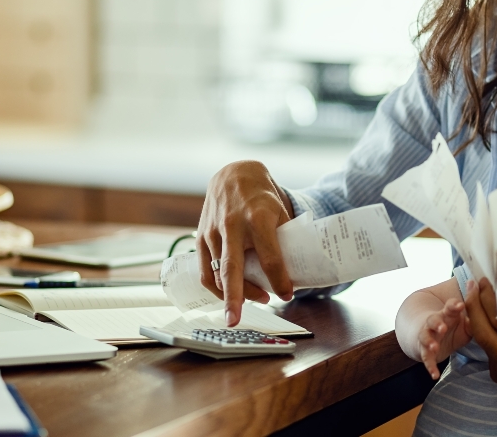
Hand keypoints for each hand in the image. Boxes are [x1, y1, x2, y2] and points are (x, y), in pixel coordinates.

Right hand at [197, 161, 294, 325]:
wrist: (233, 174)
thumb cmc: (261, 196)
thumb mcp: (280, 211)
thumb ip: (285, 240)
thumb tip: (296, 273)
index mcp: (257, 217)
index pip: (269, 256)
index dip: (279, 279)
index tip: (288, 293)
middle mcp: (232, 224)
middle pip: (233, 267)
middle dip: (235, 296)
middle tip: (236, 320)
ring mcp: (213, 231)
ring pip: (219, 273)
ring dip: (234, 293)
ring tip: (253, 301)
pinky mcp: (201, 237)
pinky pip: (205, 270)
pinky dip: (216, 287)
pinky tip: (229, 295)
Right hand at [417, 298, 471, 378]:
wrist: (432, 336)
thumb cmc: (453, 328)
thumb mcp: (465, 325)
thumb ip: (474, 323)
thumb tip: (489, 322)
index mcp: (447, 314)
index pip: (449, 306)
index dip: (454, 305)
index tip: (460, 306)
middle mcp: (435, 323)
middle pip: (433, 320)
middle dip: (437, 324)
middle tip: (443, 328)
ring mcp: (428, 336)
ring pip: (425, 337)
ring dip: (429, 342)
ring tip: (434, 347)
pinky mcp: (425, 351)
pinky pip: (426, 358)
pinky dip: (429, 366)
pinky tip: (435, 375)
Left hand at [464, 279, 496, 402]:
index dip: (490, 300)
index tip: (485, 283)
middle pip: (485, 334)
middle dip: (474, 307)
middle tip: (472, 286)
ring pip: (482, 343)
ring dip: (474, 318)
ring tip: (473, 297)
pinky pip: (487, 352)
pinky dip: (484, 333)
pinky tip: (482, 318)